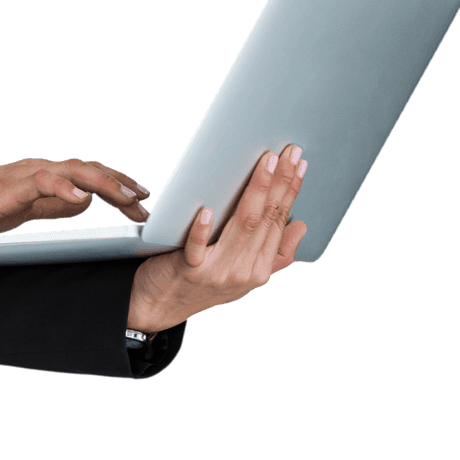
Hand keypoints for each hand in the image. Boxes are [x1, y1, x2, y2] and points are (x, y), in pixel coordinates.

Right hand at [0, 158, 150, 237]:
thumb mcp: (25, 209)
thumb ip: (54, 205)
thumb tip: (84, 204)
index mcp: (45, 175)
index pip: (89, 175)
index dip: (118, 185)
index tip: (141, 201)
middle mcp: (41, 168)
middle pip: (91, 170)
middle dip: (122, 185)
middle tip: (145, 203)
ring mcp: (28, 174)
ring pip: (75, 171)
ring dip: (105, 184)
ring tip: (128, 198)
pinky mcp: (12, 186)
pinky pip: (44, 182)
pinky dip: (65, 189)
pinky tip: (83, 200)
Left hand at [127, 144, 308, 332]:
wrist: (158, 306)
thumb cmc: (199, 282)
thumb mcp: (243, 274)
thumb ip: (274, 254)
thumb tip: (300, 225)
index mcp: (259, 270)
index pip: (278, 222)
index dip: (290, 191)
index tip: (298, 162)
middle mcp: (242, 272)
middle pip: (265, 219)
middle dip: (279, 183)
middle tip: (286, 152)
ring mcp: (216, 272)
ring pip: (241, 226)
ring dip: (255, 192)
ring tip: (264, 164)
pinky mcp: (187, 271)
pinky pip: (196, 249)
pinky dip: (201, 230)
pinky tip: (206, 209)